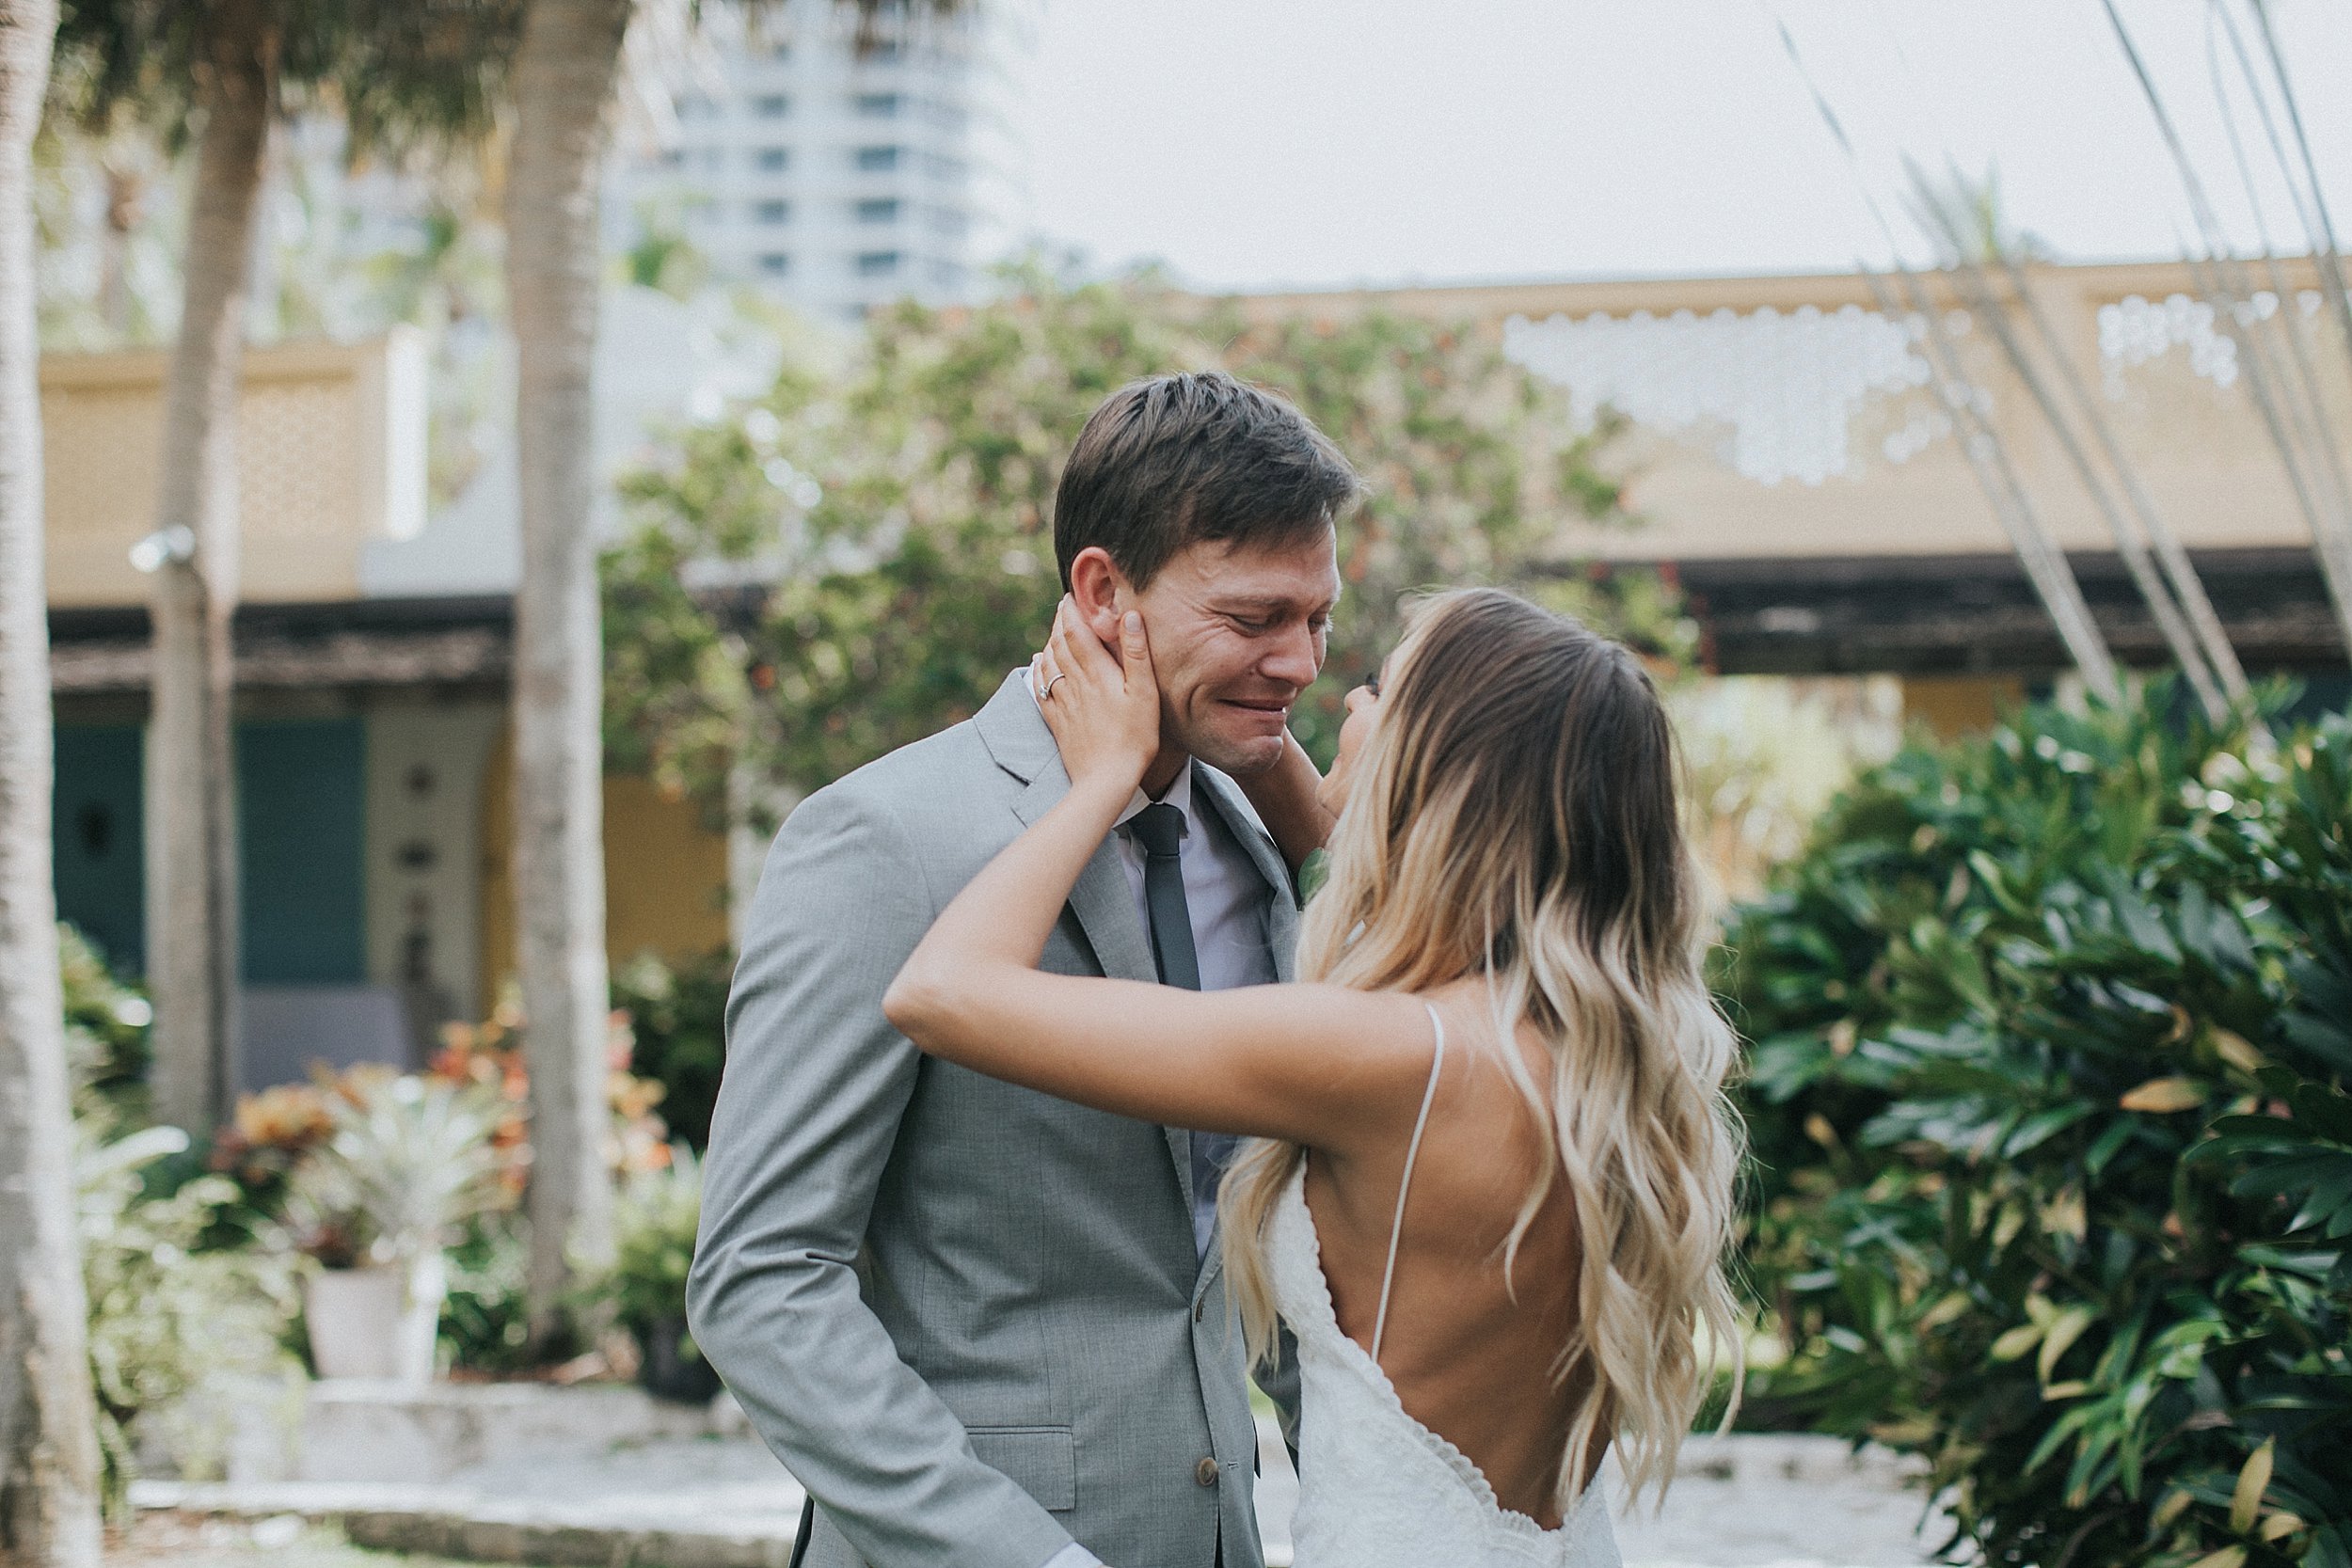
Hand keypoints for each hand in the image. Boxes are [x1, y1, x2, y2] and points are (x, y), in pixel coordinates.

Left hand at [1034, 596, 1158, 794]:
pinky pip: (1041, 687)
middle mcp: (1074, 683)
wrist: (1105, 780)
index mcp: (1097, 673)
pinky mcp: (1057, 721)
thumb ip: (1136, 653)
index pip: (1077, 632)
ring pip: (1049, 662)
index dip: (1072, 611)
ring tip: (1054, 629)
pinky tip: (1039, 663)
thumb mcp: (1145, 694)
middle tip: (1063, 606)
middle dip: (1060, 621)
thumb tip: (1129, 615)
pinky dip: (1039, 669)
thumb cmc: (1134, 738)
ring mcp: (1063, 703)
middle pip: (1060, 643)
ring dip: (1049, 641)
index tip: (1072, 596)